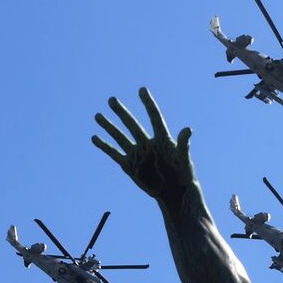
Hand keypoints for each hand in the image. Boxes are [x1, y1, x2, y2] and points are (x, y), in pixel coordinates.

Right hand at [92, 88, 195, 206]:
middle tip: (111, 99)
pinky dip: (104, 146)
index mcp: (162, 139)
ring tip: (98, 115)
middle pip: (132, 124)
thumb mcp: (184, 159)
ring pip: (120, 137)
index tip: (142, 90)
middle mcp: (148, 143)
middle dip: (122, 112)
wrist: (175, 192)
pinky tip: (94, 138)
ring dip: (109, 127)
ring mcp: (138, 154)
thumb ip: (184, 144)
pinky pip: (114, 153)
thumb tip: (188, 129)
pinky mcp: (130, 166)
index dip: (148, 104)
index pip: (154, 117)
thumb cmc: (184, 174)